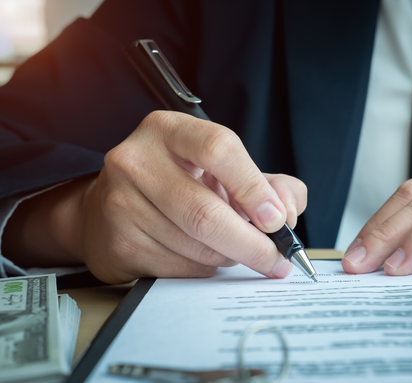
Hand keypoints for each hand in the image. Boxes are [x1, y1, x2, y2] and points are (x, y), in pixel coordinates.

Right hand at [3, 111, 306, 283]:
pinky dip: (205, 270)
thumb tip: (287, 213)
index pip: (218, 149)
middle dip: (252, 244)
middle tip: (277, 260)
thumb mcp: (227, 172)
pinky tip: (204, 258)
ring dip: (229, 257)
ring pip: (196, 246)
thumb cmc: (182, 185)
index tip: (277, 220)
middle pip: (205, 212)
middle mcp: (137, 160)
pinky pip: (179, 268)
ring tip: (236, 251)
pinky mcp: (117, 242)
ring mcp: (121, 202)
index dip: (254, 188)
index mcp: (170, 130)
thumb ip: (271, 185)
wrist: (112, 212)